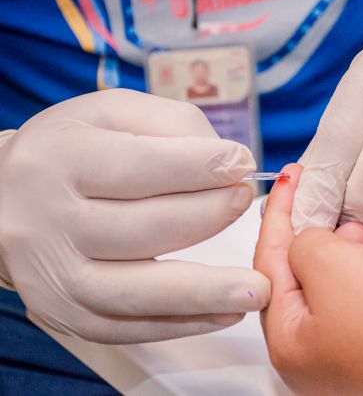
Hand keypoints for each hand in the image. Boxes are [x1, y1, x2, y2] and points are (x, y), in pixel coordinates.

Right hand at [0, 89, 268, 343]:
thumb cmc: (75, 149)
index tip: (242, 163)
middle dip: (209, 215)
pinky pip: (130, 327)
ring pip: (138, 290)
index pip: (138, 166)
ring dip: (206, 292)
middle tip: (245, 201)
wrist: (3, 199)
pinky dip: (183, 323)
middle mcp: (50, 220)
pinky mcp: (66, 313)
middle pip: (144, 227)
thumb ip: (174, 124)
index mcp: (61, 159)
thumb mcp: (112, 112)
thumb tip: (230, 162)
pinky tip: (225, 310)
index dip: (199, 166)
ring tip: (258, 287)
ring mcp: (56, 275)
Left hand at [256, 164, 362, 394]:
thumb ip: (303, 243)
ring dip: (340, 253)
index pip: (269, 262)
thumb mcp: (332, 265)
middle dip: (311, 234)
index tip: (291, 179)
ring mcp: (346, 357)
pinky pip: (358, 302)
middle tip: (325, 199)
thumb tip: (308, 240)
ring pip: (330, 289)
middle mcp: (310, 357)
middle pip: (297, 279)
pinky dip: (362, 273)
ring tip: (358, 229)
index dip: (280, 212)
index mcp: (287, 341)